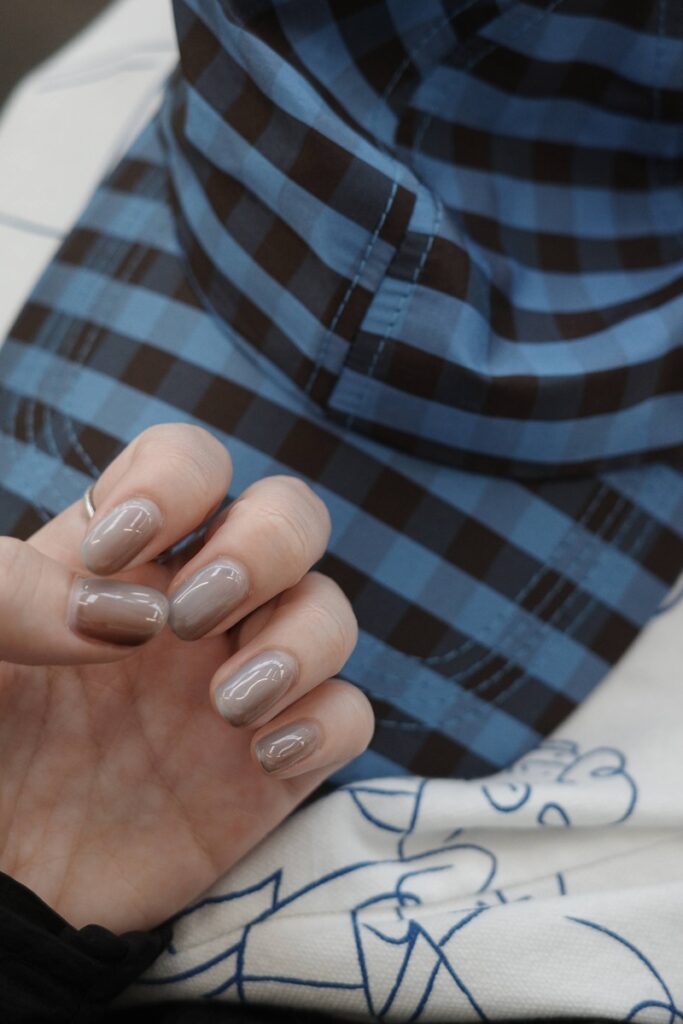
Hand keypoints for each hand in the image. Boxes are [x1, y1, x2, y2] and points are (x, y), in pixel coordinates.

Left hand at [0, 425, 372, 932]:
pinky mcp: (274, 765)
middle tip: (193, 614)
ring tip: (227, 704)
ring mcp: (244, 681)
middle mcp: (197, 607)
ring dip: (300, 641)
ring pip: (329, 611)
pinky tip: (264, 756)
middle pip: (290, 517)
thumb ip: (6, 592)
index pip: (192, 464)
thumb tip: (122, 615)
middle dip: (264, 547)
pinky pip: (349, 716)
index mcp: (123, 558)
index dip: (175, 480)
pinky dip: (328, 722)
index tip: (114, 552)